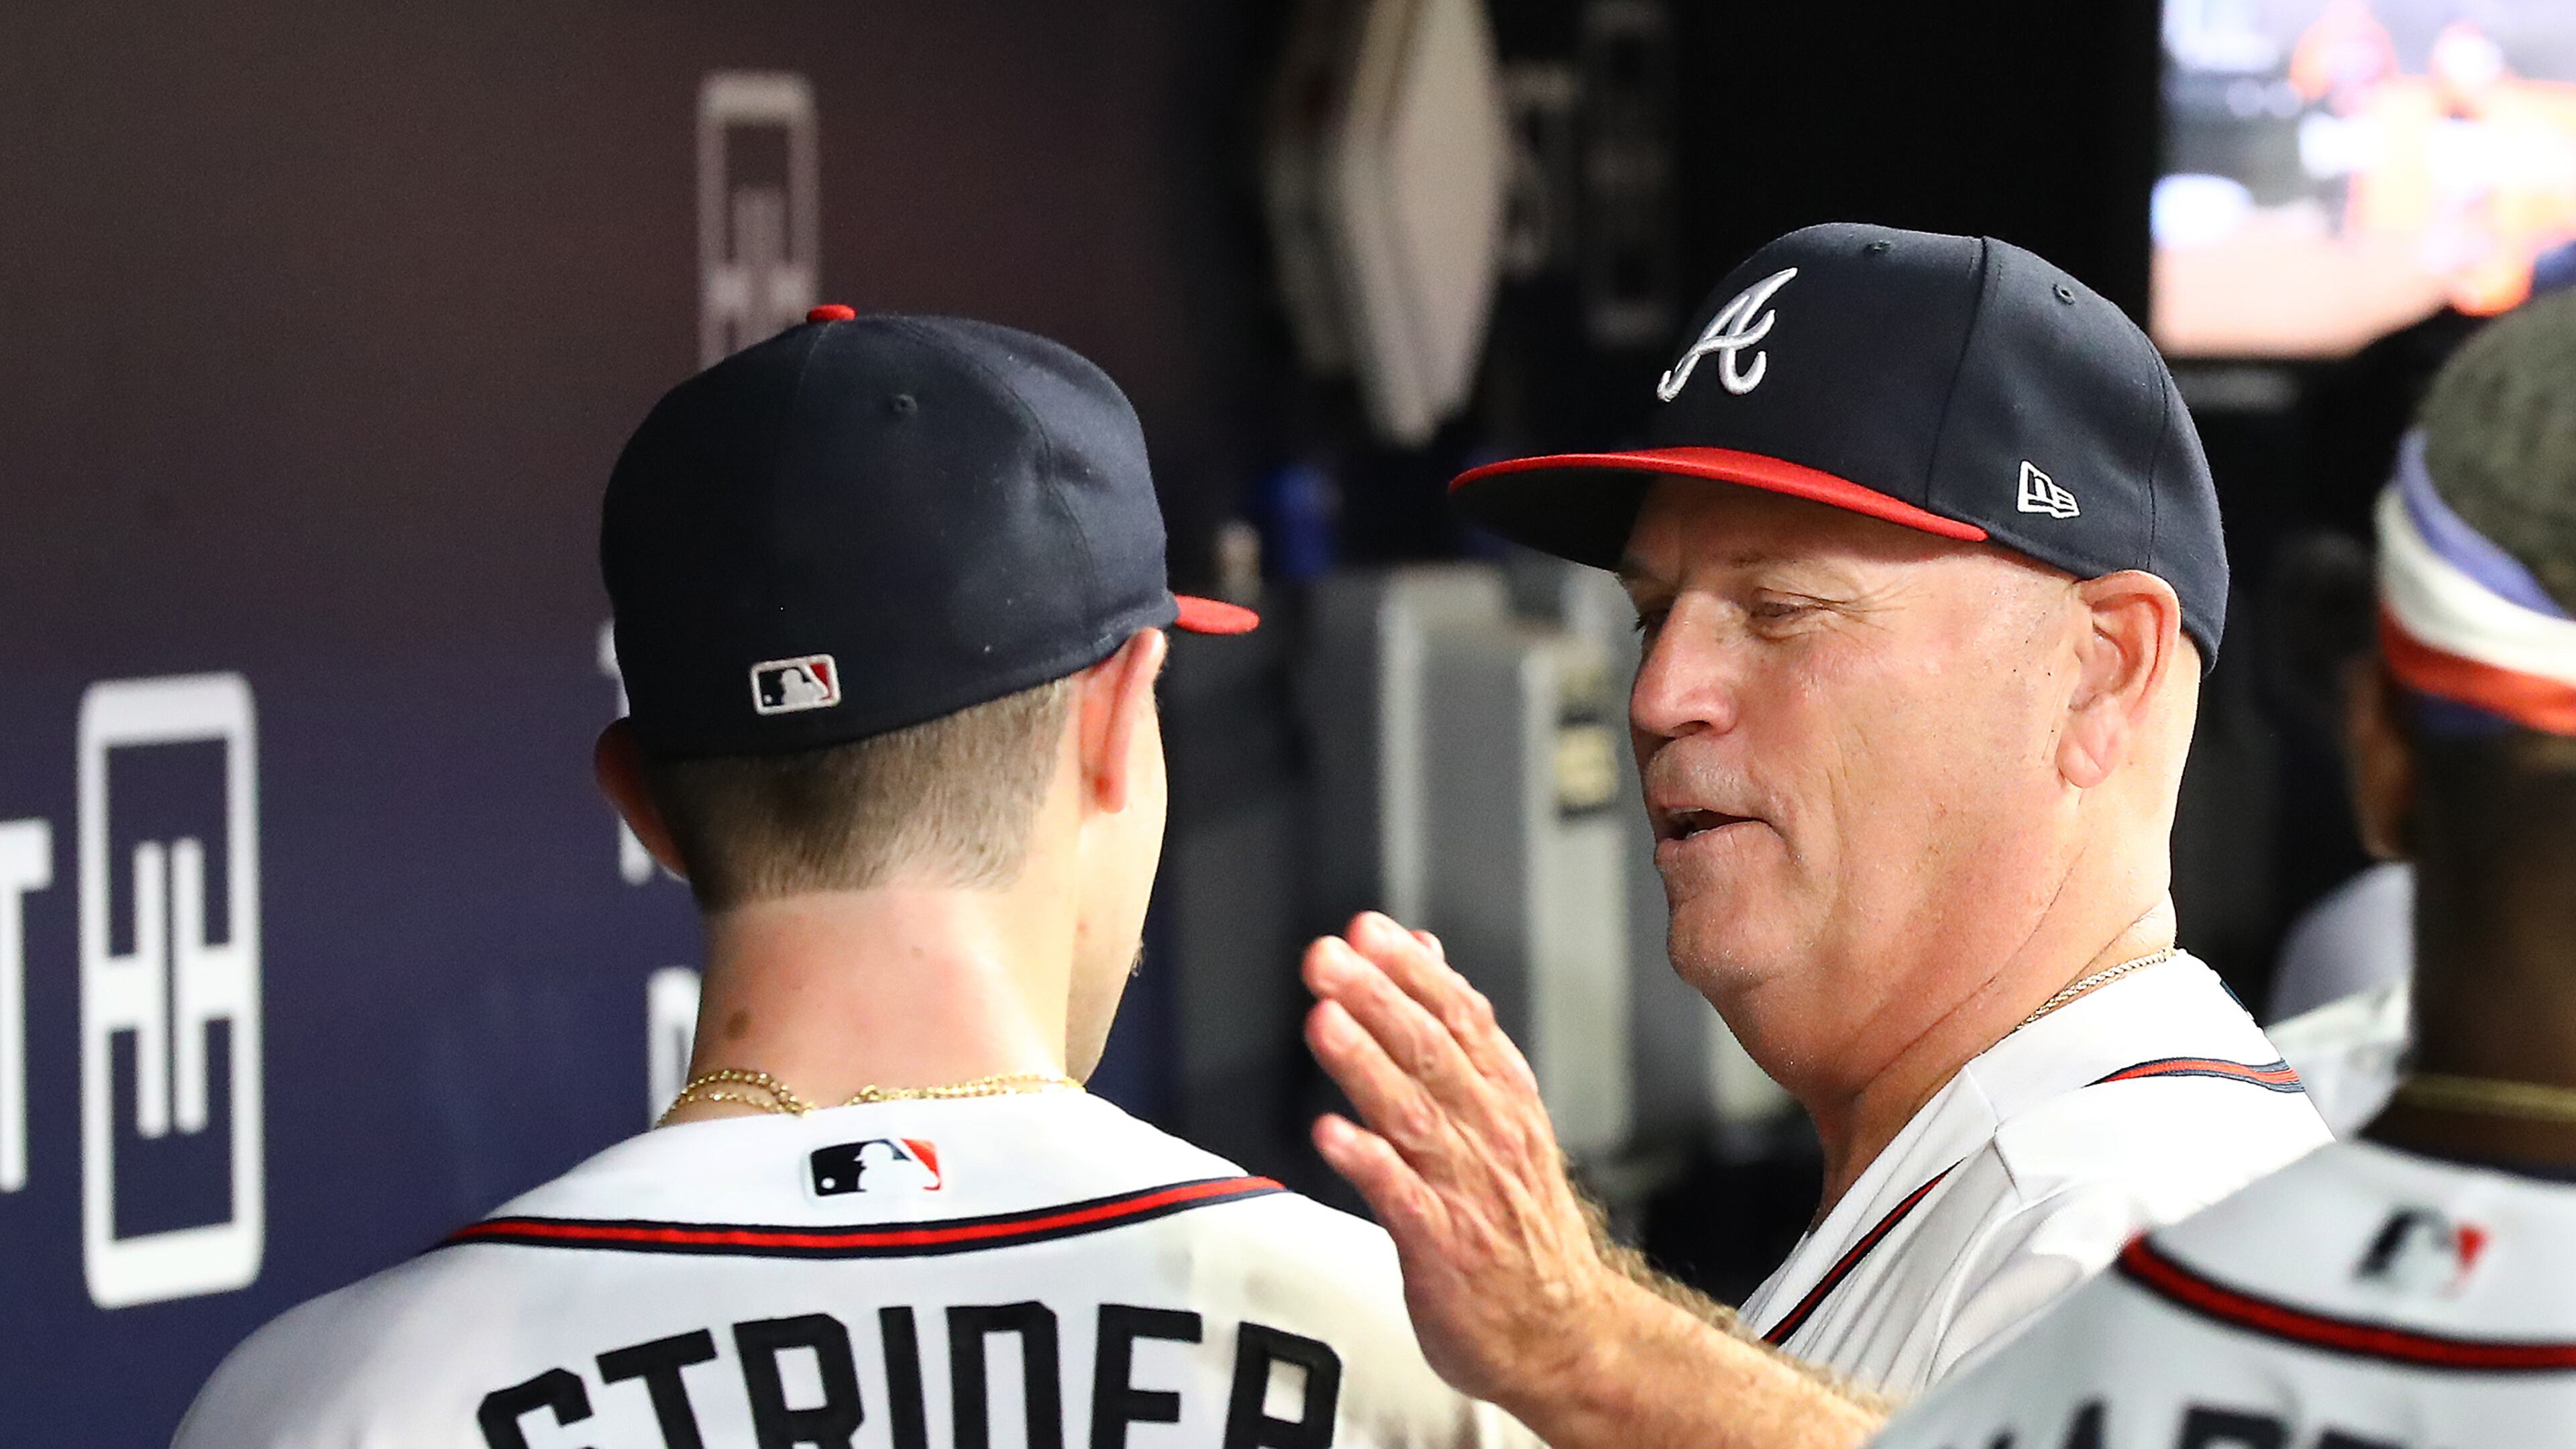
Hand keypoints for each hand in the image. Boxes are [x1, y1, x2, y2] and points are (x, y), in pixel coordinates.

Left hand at [1300, 912, 1634, 1412]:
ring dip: (1365, 1064)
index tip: (1368, 930)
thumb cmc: (1522, 1223)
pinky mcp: (1443, 1250)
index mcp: (1505, 1099)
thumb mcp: (1505, 1115)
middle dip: (1377, 998)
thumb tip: (1423, 953)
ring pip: (1413, 1115)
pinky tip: (1329, 1132)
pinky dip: (1369, 1162)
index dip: (1412, 971)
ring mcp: (1467, 1192)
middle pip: (1431, 1054)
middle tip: (1329, 957)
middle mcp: (1489, 1135)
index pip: (1461, 1017)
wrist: (1566, 1334)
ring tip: (1324, 1020)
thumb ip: (1460, 1034)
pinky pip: (1402, 1199)